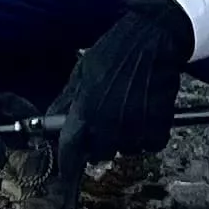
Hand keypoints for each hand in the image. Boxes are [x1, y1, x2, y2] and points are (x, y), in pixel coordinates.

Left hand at [59, 0, 193, 160]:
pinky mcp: (158, 130)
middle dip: (99, 141)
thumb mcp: (82, 70)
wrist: (153, 38)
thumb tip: (50, 122)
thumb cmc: (115, 50)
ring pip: (125, 149)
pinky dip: (148, 134)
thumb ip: (66, 101)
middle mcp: (108, 126)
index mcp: (85, 111)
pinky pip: (148, 145)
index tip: (66, 171)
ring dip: (125, 137)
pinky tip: (146, 112)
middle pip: (99, 153)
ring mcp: (134, 130)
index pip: (70, 150)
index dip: (66, 165)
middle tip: (106, 118)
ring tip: (128, 108)